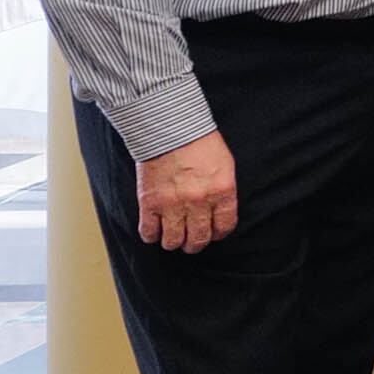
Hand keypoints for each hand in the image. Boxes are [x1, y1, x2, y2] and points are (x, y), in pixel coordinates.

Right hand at [134, 130, 240, 253]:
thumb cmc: (199, 143)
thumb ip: (223, 191)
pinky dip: (151, 236)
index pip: (224, 226)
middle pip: (199, 239)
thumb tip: (220, 213)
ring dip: (173, 242)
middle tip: (192, 241)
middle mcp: (199, 201)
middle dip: (196, 244)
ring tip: (173, 237)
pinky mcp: (150, 203)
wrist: (170, 129)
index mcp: (222, 191)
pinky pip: (149, 233)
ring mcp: (173, 204)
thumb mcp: (224, 166)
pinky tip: (154, 230)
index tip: (213, 233)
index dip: (218, 234)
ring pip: (173, 241)